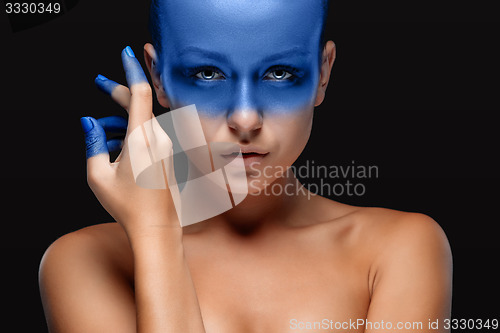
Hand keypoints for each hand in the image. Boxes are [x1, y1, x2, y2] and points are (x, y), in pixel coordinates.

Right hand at [81, 46, 178, 238]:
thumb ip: (93, 143)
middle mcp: (158, 139)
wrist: (158, 228)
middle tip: (100, 83)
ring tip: (101, 130)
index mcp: (141, 139)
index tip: (127, 53)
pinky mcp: (168, 155)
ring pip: (143, 119)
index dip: (132, 70)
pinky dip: (131, 132)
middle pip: (139, 103)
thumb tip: (89, 122)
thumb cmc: (128, 206)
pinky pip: (149, 133)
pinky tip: (115, 146)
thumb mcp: (98, 175)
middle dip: (118, 91)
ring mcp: (166, 147)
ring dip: (121, 119)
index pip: (140, 92)